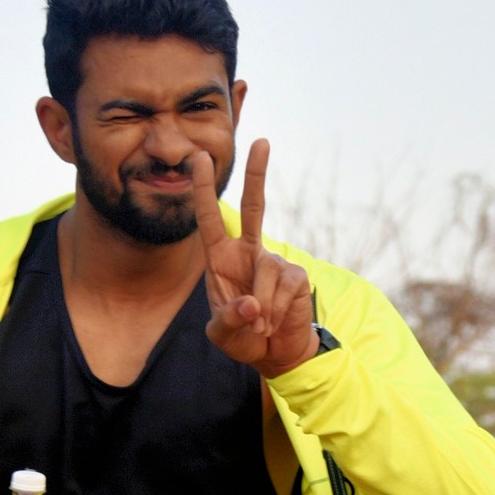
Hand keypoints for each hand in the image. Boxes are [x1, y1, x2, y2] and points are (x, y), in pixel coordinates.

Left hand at [191, 140, 319, 376]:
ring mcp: (273, 261)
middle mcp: (248, 253)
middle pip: (254, 207)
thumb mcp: (223, 334)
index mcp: (221, 259)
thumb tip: (251, 305)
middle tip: (261, 140)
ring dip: (261, 306)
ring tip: (260, 327)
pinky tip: (273, 324)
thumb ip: (229, 320)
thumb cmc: (243, 338)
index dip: (203, 190)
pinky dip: (275, 312)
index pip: (210, 219)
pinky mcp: (296, 276)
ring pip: (266, 270)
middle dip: (257, 174)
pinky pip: (283, 287)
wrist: (276, 354)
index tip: (198, 158)